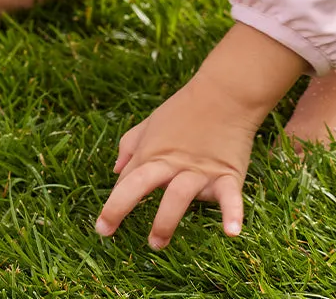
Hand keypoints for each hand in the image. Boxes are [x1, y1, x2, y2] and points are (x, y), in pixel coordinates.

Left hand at [95, 72, 260, 248]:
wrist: (225, 92)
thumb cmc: (186, 109)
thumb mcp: (152, 121)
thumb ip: (130, 144)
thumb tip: (114, 170)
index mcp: (153, 153)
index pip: (127, 181)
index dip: (113, 203)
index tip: (102, 227)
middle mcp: (173, 163)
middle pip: (142, 182)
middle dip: (120, 206)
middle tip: (105, 233)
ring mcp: (200, 170)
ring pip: (178, 195)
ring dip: (165, 220)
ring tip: (156, 242)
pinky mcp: (227, 175)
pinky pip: (229, 197)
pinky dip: (232, 213)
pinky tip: (232, 232)